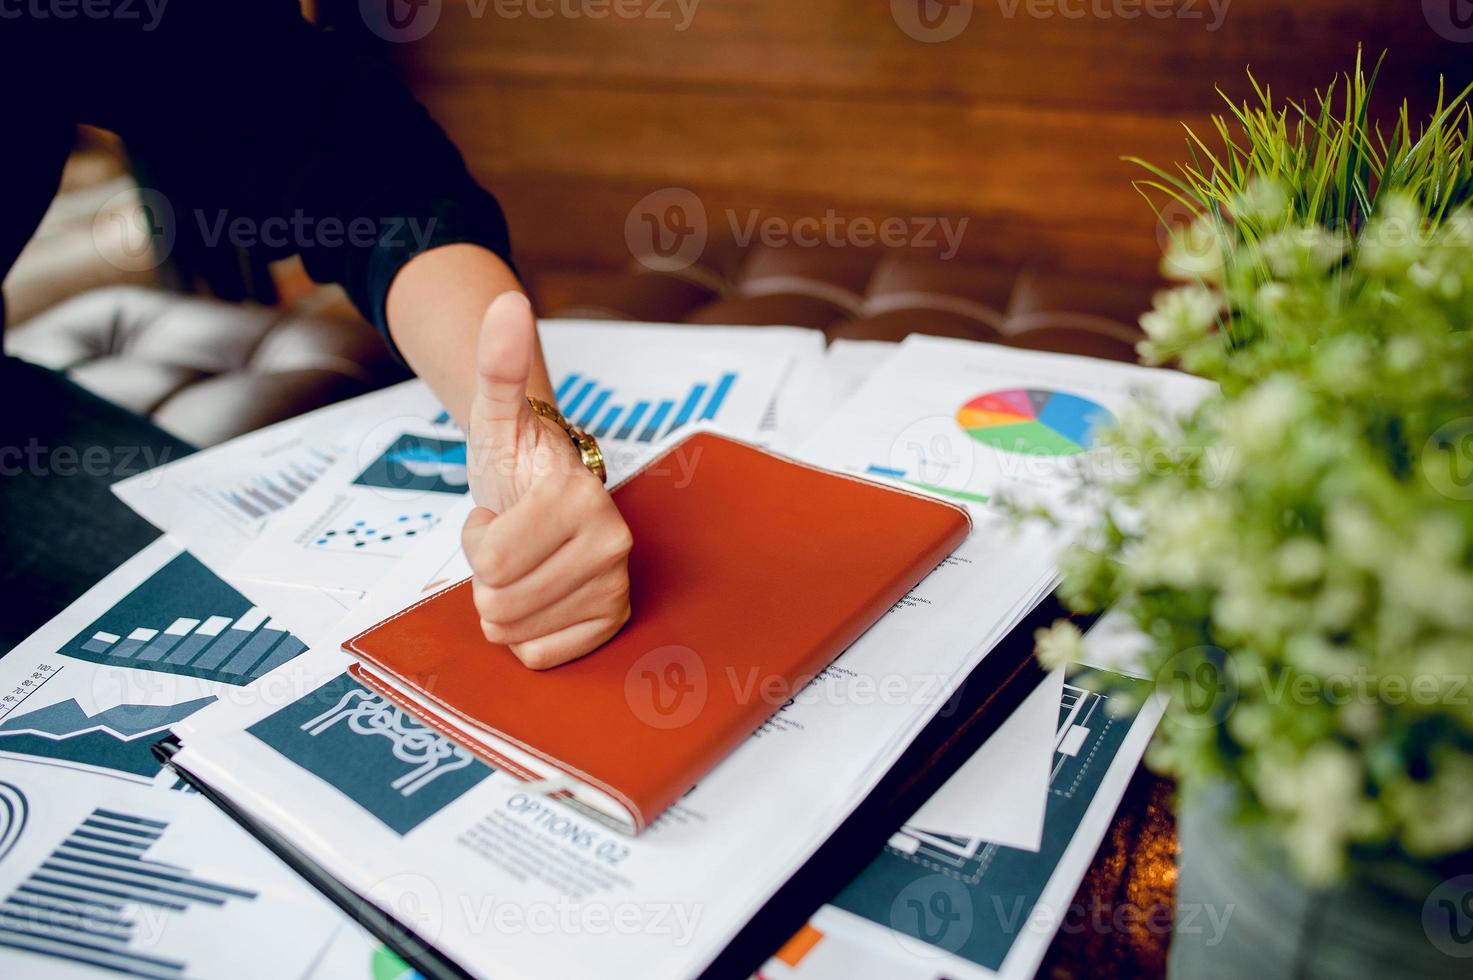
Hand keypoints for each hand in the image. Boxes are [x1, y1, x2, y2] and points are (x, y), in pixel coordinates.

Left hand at [461, 292, 632, 668]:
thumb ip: (498, 364)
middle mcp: (611, 544)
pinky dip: (529, 632)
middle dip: (488, 573)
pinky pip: (541, 655)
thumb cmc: (516, 461)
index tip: (502, 511)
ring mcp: (616, 585)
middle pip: (499, 602)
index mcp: (581, 498)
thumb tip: (506, 302)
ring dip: (505, 599)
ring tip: (525, 560)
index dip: (477, 539)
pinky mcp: (613, 621)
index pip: (489, 563)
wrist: (546, 492)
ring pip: (515, 632)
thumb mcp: (496, 415)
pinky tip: (544, 593)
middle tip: (512, 538)